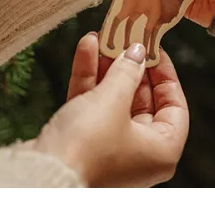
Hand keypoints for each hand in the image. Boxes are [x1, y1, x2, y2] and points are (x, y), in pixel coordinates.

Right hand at [32, 33, 188, 186]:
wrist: (38, 177)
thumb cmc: (86, 147)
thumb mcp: (113, 100)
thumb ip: (128, 71)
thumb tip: (138, 51)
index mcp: (161, 151)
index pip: (175, 107)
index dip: (165, 75)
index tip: (154, 49)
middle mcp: (139, 154)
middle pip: (141, 100)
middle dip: (130, 66)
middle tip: (126, 38)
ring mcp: (110, 150)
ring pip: (113, 100)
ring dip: (106, 67)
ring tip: (102, 36)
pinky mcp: (83, 146)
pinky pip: (92, 107)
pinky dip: (89, 79)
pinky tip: (86, 48)